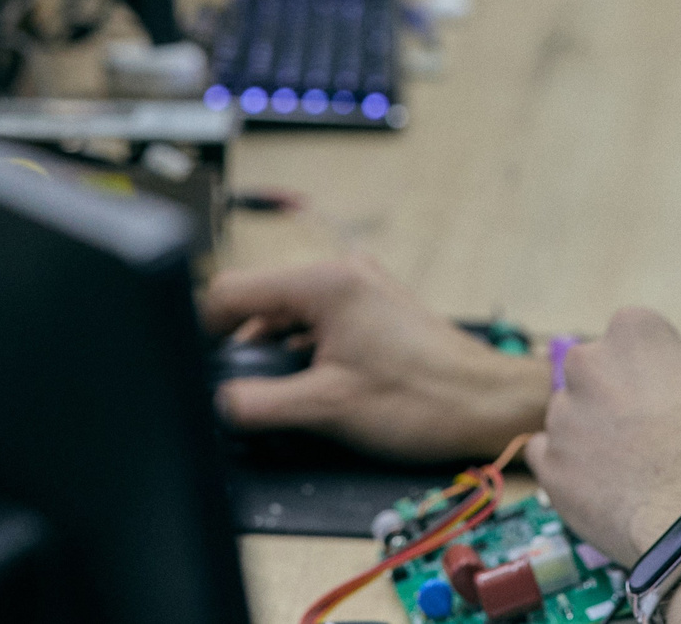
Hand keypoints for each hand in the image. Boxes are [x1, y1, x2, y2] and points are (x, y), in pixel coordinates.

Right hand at [199, 255, 547, 461]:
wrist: (486, 405)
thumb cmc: (423, 399)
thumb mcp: (326, 407)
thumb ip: (257, 403)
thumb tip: (213, 404)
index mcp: (324, 282)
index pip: (231, 291)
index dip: (203, 332)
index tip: (194, 367)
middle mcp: (339, 273)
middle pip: (256, 302)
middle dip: (240, 347)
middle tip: (236, 392)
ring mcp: (357, 289)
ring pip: (283, 316)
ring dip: (270, 354)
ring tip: (274, 397)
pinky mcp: (369, 310)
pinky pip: (312, 324)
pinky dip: (298, 354)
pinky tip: (303, 390)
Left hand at [526, 307, 680, 567]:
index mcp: (635, 333)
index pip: (632, 337)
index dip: (650, 370)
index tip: (664, 396)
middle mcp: (589, 362)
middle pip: (592, 372)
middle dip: (610, 397)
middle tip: (641, 434)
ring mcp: (563, 413)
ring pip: (570, 417)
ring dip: (590, 436)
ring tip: (627, 473)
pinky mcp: (548, 461)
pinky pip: (548, 455)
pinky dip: (568, 469)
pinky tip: (599, 489)